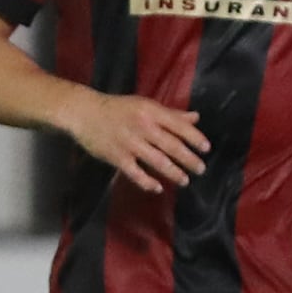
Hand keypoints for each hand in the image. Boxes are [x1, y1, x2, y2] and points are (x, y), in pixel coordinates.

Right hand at [67, 90, 208, 191]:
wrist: (85, 112)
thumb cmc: (119, 108)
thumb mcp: (145, 105)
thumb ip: (171, 114)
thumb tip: (195, 118)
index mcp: (151, 112)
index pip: (179, 126)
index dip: (195, 138)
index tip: (207, 149)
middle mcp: (143, 127)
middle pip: (171, 145)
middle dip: (189, 159)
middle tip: (201, 169)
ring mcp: (130, 143)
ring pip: (157, 160)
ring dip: (174, 172)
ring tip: (185, 180)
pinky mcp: (117, 157)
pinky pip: (135, 173)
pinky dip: (147, 182)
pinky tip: (158, 187)